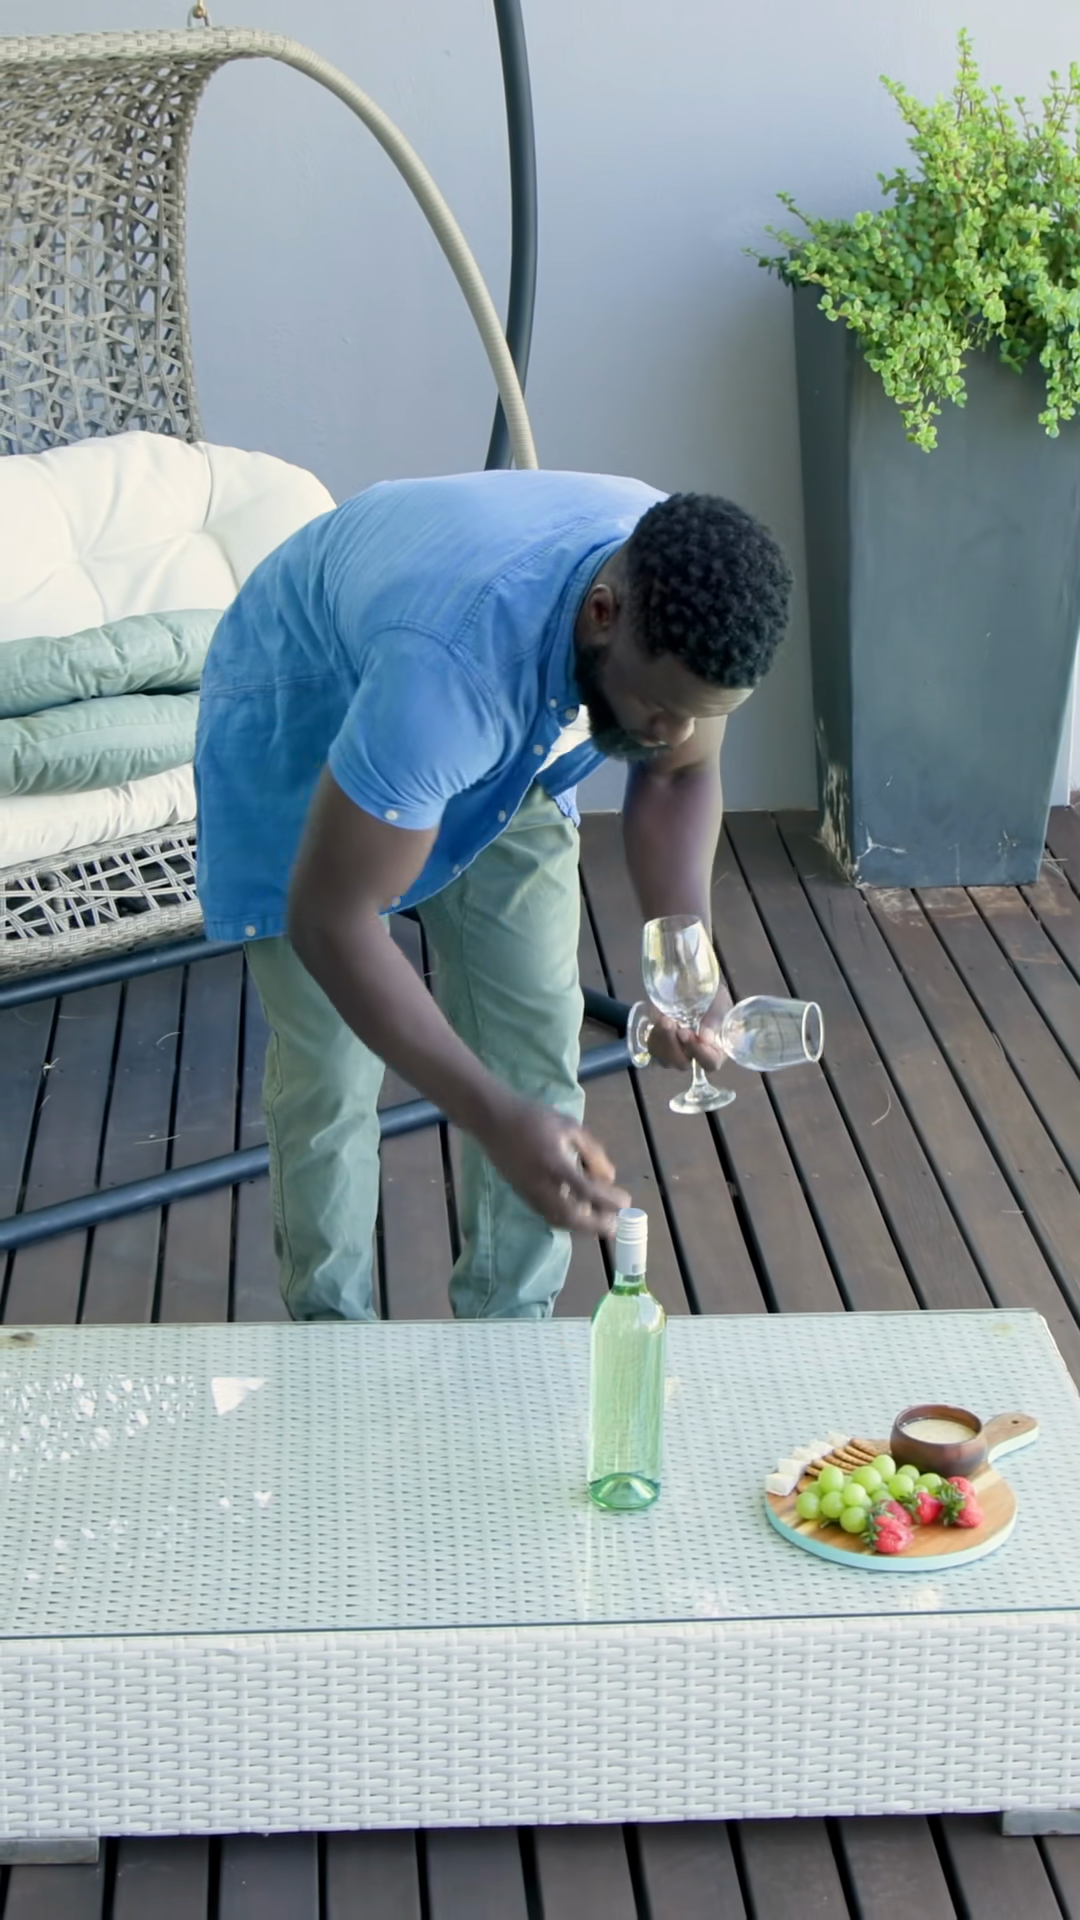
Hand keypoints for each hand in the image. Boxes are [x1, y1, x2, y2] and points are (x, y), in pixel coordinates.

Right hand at [480, 1099, 629, 1234]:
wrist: (493, 1120)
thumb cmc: (534, 1118)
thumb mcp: (570, 1126)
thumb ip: (593, 1152)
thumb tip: (609, 1177)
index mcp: (556, 1165)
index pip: (588, 1192)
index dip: (609, 1202)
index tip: (626, 1202)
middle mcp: (542, 1185)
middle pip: (572, 1218)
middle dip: (597, 1225)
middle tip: (615, 1224)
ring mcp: (530, 1193)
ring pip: (560, 1221)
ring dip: (583, 1226)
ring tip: (602, 1220)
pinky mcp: (523, 1195)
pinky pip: (549, 1215)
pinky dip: (568, 1220)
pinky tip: (580, 1212)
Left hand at [647, 985, 731, 1070]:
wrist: (692, 984)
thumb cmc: (711, 995)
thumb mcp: (718, 1001)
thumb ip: (714, 1018)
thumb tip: (705, 1038)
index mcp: (717, 1048)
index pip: (710, 1062)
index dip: (698, 1052)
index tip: (685, 1033)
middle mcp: (696, 1056)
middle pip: (682, 1063)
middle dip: (673, 1044)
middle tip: (669, 1022)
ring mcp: (677, 1053)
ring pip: (664, 1059)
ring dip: (661, 1039)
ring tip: (664, 1018)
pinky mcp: (662, 1047)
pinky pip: (654, 1049)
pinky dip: (654, 1035)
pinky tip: (658, 1019)